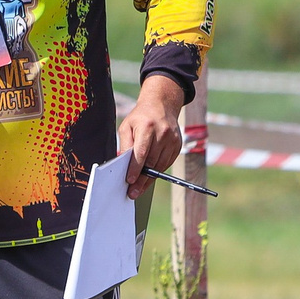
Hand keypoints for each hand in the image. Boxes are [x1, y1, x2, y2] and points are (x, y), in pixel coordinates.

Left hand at [116, 76, 187, 197]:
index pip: (141, 152)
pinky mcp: (178, 145)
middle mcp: (163, 134)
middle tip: (133, 192)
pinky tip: (148, 178)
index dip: (135, 168)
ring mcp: (173, 140)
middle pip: (151, 162)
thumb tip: (121, 163)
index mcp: (148, 127)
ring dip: (149, 179)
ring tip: (139, 189)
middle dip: (141, 179)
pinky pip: (166, 163)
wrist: (162, 106)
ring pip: (160, 165)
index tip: (130, 180)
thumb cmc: (141, 117)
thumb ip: (124, 144)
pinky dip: (157, 171)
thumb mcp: (127, 126)